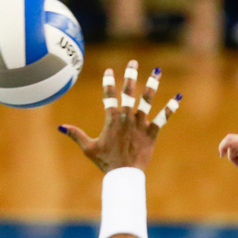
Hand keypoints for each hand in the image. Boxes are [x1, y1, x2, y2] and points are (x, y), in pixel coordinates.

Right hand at [59, 59, 181, 172]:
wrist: (124, 175)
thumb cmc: (106, 162)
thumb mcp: (88, 148)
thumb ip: (76, 134)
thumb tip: (61, 127)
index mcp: (112, 120)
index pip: (109, 97)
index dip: (109, 83)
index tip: (109, 71)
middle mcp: (127, 118)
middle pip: (129, 93)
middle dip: (130, 76)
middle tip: (133, 62)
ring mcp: (140, 125)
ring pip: (147, 101)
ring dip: (152, 85)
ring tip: (157, 71)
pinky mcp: (151, 133)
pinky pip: (162, 119)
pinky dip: (170, 108)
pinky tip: (177, 97)